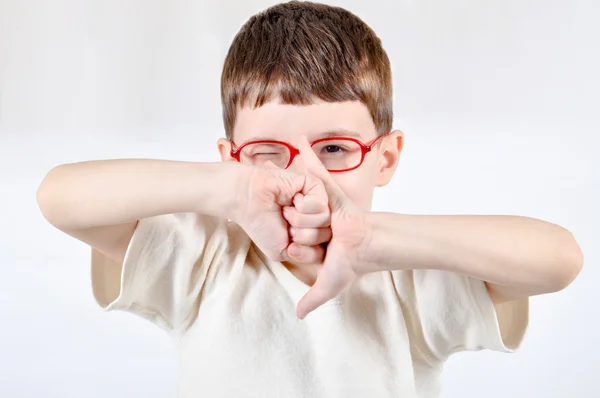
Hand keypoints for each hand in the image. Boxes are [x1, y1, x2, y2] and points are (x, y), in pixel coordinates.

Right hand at [233, 163, 331, 263]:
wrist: (248, 202)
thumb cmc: (262, 226)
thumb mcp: (285, 251)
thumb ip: (308, 253)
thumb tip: (327, 244)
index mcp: (310, 232)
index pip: (324, 250)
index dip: (305, 251)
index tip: (288, 244)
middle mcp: (317, 217)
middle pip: (326, 236)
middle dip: (302, 235)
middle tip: (286, 224)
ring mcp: (318, 201)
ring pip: (324, 220)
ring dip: (299, 219)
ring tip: (286, 211)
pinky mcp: (316, 186)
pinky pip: (321, 205)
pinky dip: (302, 206)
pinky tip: (291, 199)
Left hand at [283, 136, 371, 318]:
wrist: (370, 244)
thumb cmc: (353, 262)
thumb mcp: (329, 284)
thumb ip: (313, 298)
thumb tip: (298, 316)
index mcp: (311, 238)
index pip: (290, 242)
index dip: (297, 249)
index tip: (306, 251)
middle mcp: (314, 218)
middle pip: (290, 221)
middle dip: (303, 231)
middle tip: (326, 238)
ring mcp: (322, 202)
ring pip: (298, 204)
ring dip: (306, 214)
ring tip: (328, 224)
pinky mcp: (330, 189)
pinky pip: (315, 171)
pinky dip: (308, 154)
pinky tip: (297, 138)